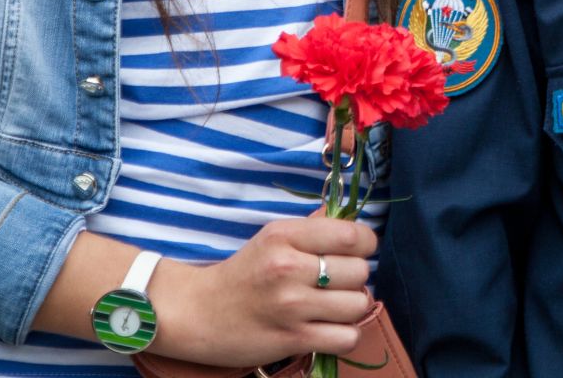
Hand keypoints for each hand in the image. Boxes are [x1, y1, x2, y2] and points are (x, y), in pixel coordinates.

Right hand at [148, 216, 375, 363]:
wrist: (197, 314)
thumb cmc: (242, 273)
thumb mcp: (272, 238)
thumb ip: (312, 228)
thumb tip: (352, 221)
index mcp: (284, 236)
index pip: (352, 235)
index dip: (365, 245)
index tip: (355, 253)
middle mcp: (288, 268)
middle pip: (360, 271)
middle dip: (355, 278)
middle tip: (336, 284)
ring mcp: (291, 306)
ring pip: (359, 304)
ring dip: (352, 308)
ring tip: (333, 307)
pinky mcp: (292, 340)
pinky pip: (347, 338)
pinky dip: (345, 336)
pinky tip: (329, 330)